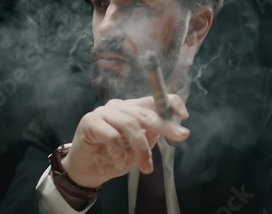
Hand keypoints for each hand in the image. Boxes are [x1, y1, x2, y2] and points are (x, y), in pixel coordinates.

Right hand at [62, 94, 189, 187]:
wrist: (86, 172)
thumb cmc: (113, 158)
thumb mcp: (138, 150)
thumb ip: (150, 136)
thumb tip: (167, 128)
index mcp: (132, 109)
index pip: (154, 99)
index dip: (171, 103)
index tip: (184, 115)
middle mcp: (119, 106)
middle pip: (145, 112)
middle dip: (165, 125)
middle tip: (181, 136)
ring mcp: (103, 112)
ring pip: (130, 124)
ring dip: (141, 147)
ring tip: (145, 166)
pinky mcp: (89, 121)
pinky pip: (111, 135)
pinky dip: (119, 151)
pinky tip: (117, 160)